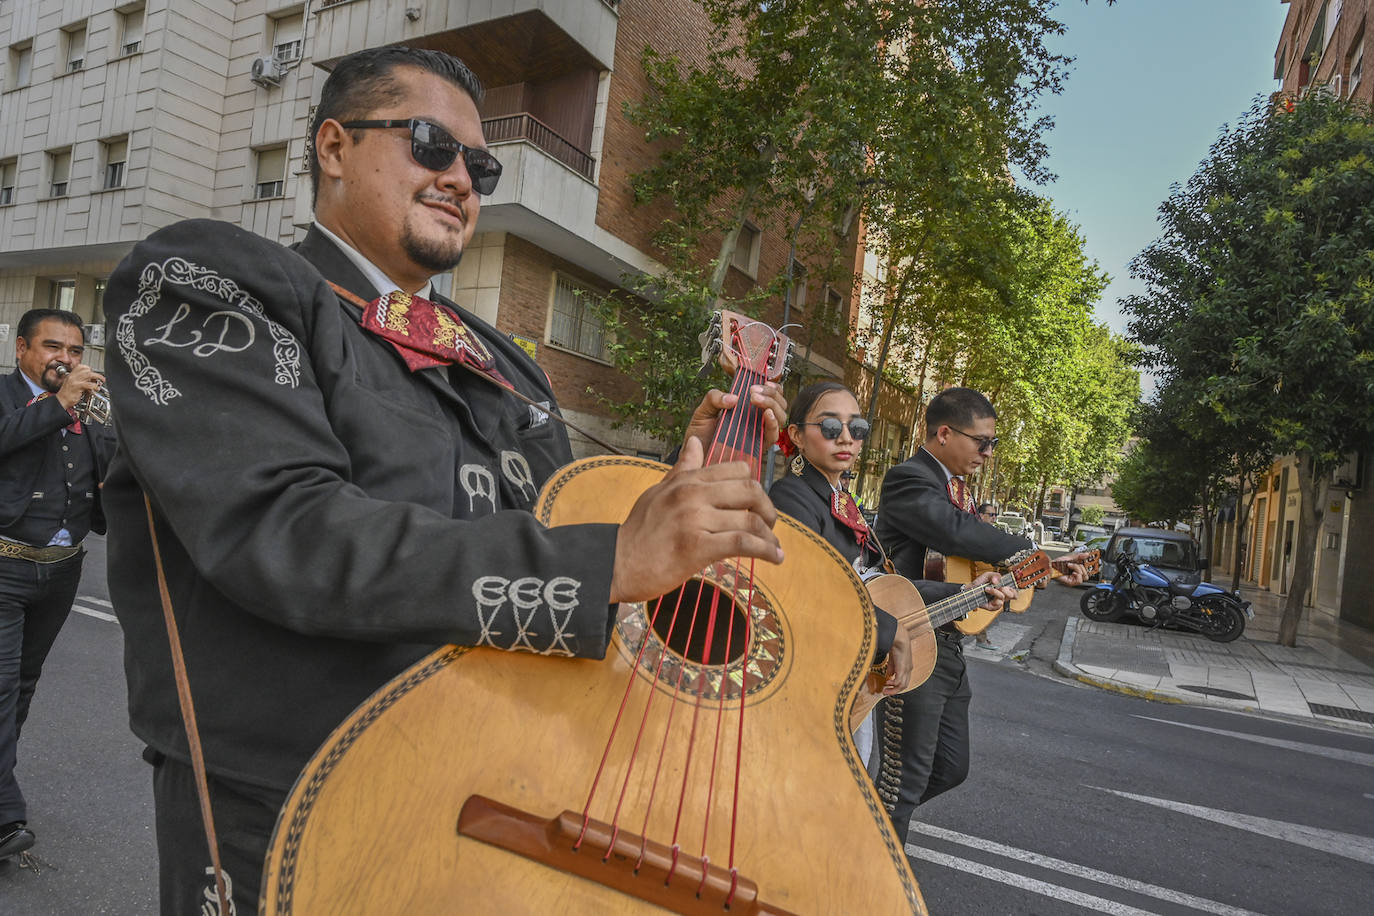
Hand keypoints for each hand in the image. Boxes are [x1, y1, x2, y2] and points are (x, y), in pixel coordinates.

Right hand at [54, 364, 103, 411]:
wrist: (61, 400)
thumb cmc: (67, 394)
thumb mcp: (73, 384)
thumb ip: (81, 380)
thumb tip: (92, 380)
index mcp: (71, 375)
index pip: (81, 366)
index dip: (89, 368)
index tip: (94, 372)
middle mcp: (72, 376)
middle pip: (86, 370)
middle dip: (96, 373)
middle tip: (100, 378)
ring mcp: (74, 381)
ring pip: (89, 375)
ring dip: (98, 377)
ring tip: (101, 382)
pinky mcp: (77, 387)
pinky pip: (88, 384)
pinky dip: (94, 386)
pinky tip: (96, 388)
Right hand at [610, 438, 782, 603]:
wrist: (616, 563)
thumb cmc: (638, 532)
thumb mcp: (658, 492)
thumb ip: (682, 469)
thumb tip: (695, 442)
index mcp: (686, 480)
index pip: (737, 469)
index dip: (755, 486)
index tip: (758, 505)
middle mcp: (692, 494)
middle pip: (750, 490)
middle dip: (768, 509)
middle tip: (770, 526)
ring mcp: (694, 519)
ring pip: (750, 519)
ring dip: (770, 536)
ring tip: (775, 548)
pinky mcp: (697, 546)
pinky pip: (742, 543)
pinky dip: (765, 551)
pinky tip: (774, 559)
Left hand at [681, 382, 786, 456]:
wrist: (694, 456)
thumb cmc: (700, 435)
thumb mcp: (703, 411)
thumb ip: (714, 398)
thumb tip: (733, 398)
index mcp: (747, 409)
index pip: (770, 395)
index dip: (772, 387)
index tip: (763, 381)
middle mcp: (756, 420)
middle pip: (779, 404)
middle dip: (771, 394)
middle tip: (753, 391)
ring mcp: (759, 433)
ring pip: (780, 417)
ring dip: (772, 405)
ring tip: (755, 399)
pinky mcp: (758, 448)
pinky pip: (773, 436)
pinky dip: (773, 424)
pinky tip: (767, 414)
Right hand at [883, 625, 912, 694]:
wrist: (899, 638)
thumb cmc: (896, 644)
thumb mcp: (893, 658)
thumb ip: (892, 667)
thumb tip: (889, 675)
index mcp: (907, 666)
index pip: (904, 679)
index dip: (896, 685)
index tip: (888, 686)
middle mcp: (908, 669)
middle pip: (904, 685)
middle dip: (894, 690)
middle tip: (886, 692)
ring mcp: (907, 670)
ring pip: (903, 685)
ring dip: (893, 690)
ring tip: (885, 690)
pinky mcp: (903, 669)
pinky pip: (899, 681)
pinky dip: (893, 685)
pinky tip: (887, 683)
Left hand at [964, 570, 1016, 610]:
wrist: (970, 589)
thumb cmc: (980, 583)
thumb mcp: (988, 575)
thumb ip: (995, 575)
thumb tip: (997, 581)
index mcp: (1004, 589)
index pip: (1015, 593)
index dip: (1014, 590)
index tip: (1008, 585)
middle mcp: (1002, 596)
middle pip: (1014, 596)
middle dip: (1007, 590)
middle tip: (1000, 587)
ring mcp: (997, 602)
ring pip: (1003, 598)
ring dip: (996, 591)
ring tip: (988, 588)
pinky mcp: (992, 607)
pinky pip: (998, 603)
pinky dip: (992, 595)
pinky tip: (987, 591)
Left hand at [1053, 552, 1088, 586]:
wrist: (1052, 566)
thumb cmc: (1058, 563)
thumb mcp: (1070, 557)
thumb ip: (1079, 556)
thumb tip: (1086, 554)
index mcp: (1077, 570)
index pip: (1087, 570)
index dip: (1089, 566)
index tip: (1088, 561)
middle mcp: (1076, 575)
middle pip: (1087, 574)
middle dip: (1081, 567)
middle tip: (1074, 564)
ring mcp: (1074, 579)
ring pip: (1084, 576)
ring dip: (1077, 569)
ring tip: (1070, 566)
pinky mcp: (1071, 582)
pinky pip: (1079, 580)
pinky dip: (1076, 573)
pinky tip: (1072, 571)